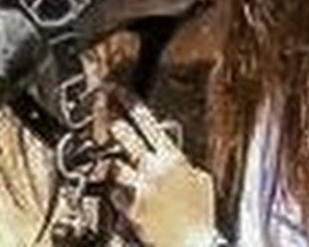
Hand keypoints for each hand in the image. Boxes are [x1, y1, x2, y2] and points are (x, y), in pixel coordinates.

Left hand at [109, 99, 219, 246]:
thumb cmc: (200, 219)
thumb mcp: (201, 182)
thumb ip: (184, 164)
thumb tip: (174, 154)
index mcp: (173, 157)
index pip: (146, 120)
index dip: (128, 101)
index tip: (116, 89)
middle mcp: (155, 168)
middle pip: (123, 135)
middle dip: (112, 128)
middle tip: (107, 124)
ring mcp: (141, 187)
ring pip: (114, 165)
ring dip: (116, 171)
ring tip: (128, 181)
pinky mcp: (130, 207)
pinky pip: (114, 194)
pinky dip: (118, 198)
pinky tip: (128, 205)